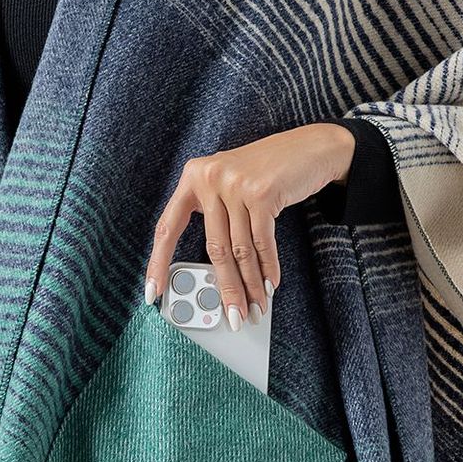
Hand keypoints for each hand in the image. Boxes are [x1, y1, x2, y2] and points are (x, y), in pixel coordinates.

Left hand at [142, 123, 354, 325]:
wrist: (311, 146)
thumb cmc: (267, 171)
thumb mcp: (230, 184)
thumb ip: (216, 216)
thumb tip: (214, 272)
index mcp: (192, 177)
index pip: (167, 227)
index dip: (157, 263)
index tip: (152, 293)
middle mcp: (208, 177)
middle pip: (212, 247)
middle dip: (224, 288)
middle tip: (230, 315)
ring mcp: (235, 184)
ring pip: (239, 249)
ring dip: (250, 284)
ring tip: (255, 307)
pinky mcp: (262, 192)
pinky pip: (262, 242)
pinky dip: (268, 267)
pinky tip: (270, 284)